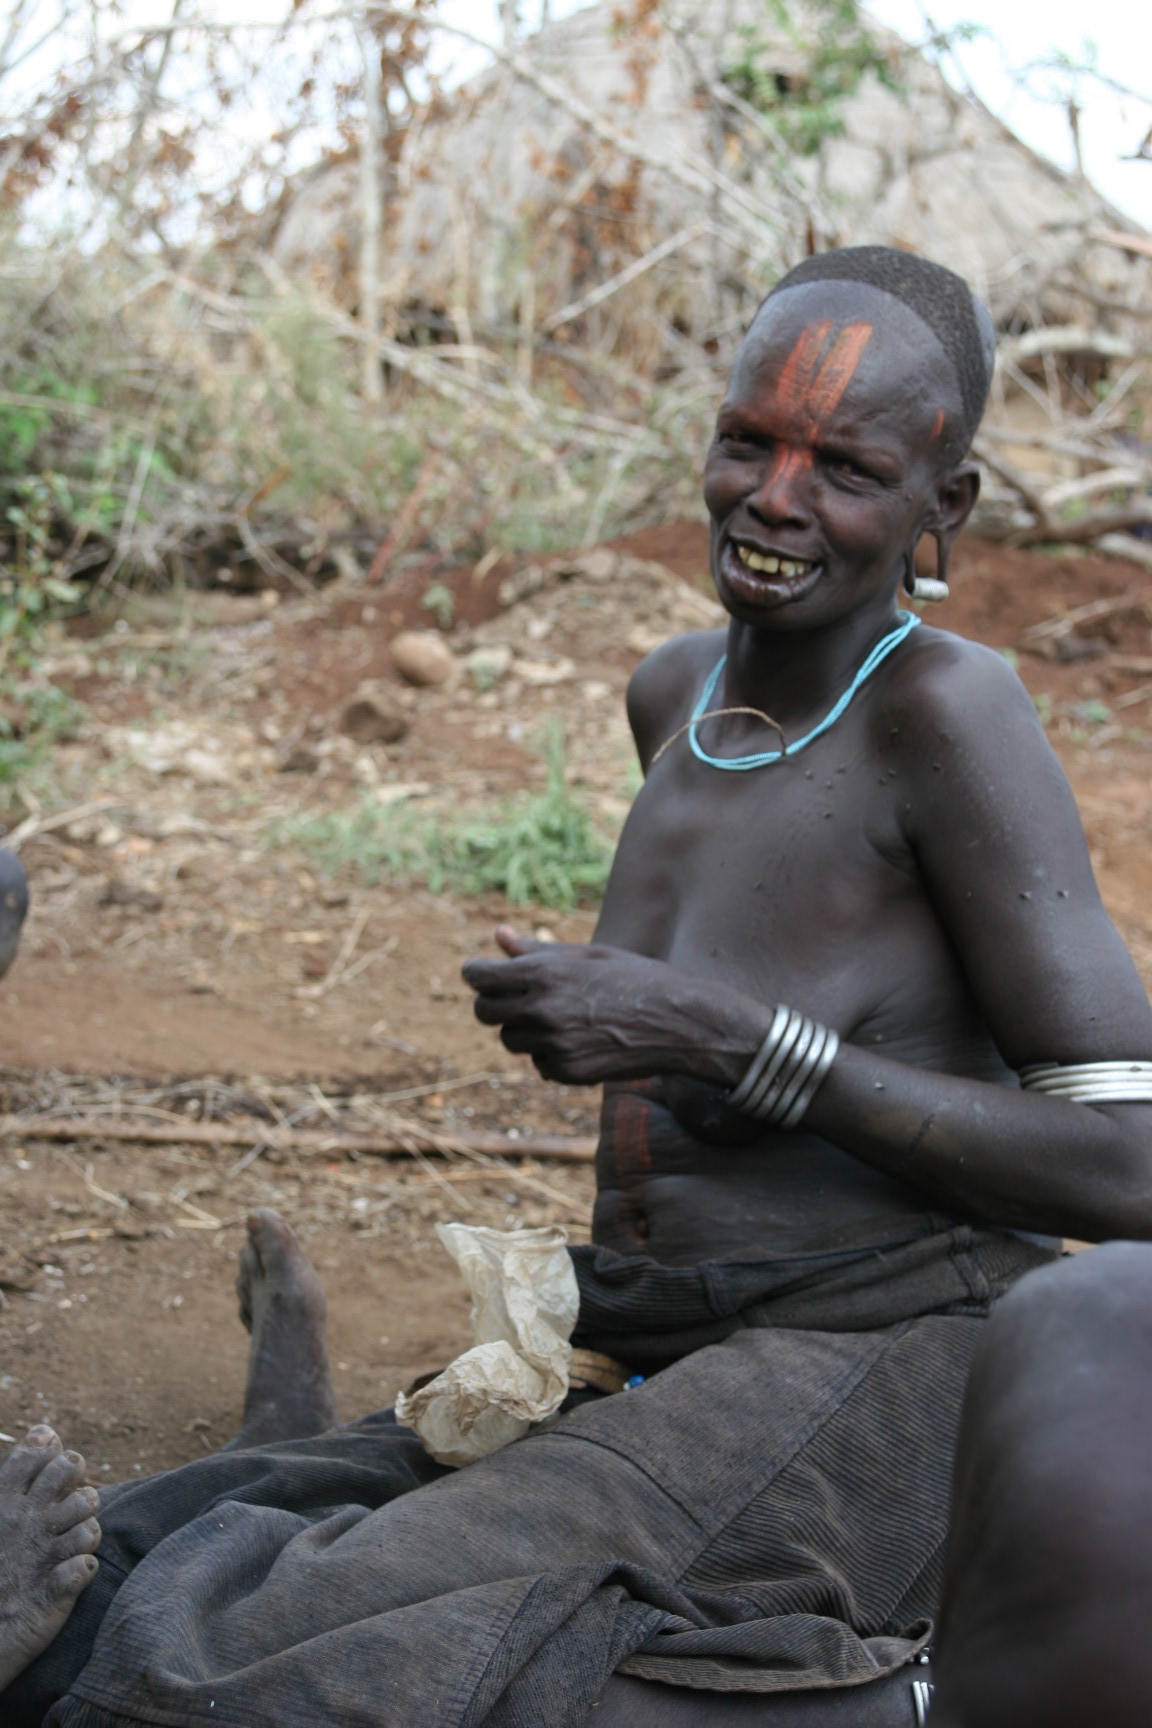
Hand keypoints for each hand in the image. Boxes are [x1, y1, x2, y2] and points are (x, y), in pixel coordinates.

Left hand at [461, 926, 767, 1087]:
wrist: (681, 1022)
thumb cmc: (636, 978)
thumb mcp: (588, 955)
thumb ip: (538, 950)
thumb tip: (500, 936)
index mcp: (545, 973)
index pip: (479, 977)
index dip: (477, 973)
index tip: (484, 973)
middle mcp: (543, 1010)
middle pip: (484, 1012)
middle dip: (494, 1003)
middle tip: (520, 997)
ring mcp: (554, 1045)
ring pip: (511, 1040)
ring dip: (524, 1029)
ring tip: (562, 1016)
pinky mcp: (567, 1072)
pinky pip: (538, 1063)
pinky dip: (549, 1054)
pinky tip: (580, 1040)